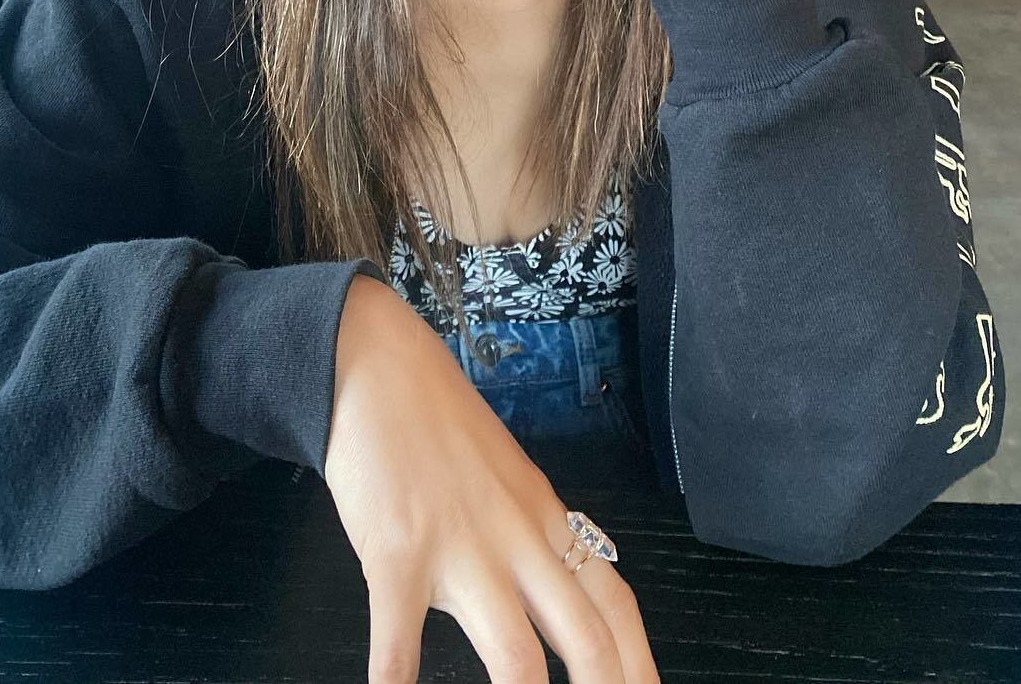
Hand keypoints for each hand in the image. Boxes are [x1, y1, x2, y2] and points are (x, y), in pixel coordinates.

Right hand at [325, 275, 659, 682]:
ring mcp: (461, 549)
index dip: (641, 663)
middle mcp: (517, 539)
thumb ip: (525, 533)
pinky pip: (400, 642)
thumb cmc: (436, 424)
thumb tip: (546, 592)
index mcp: (544, 518)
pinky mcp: (399, 555)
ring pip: (516, 654)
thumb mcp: (503, 476)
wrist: (378, 366)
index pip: (614, 600)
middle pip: (587, 636)